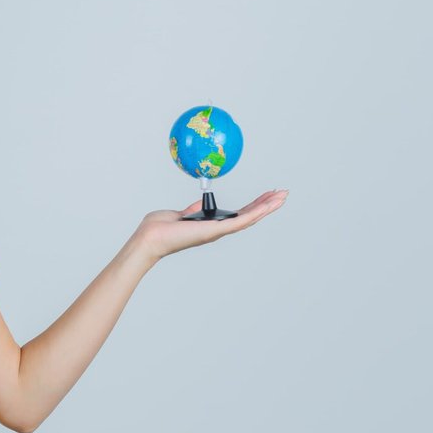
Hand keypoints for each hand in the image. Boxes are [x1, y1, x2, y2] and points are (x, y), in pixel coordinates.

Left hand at [133, 189, 288, 262]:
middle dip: (266, 205)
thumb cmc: (158, 228)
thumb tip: (199, 204)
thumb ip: (193, 210)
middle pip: (248, 216)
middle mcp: (217, 230)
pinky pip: (240, 220)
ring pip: (249, 218)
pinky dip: (256, 213)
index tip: (266, 195)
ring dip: (267, 208)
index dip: (253, 205)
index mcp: (210, 225)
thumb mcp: (180, 214)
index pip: (237, 214)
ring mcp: (217, 231)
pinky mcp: (215, 230)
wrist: (149, 237)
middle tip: (282, 194)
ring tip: (282, 197)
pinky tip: (268, 205)